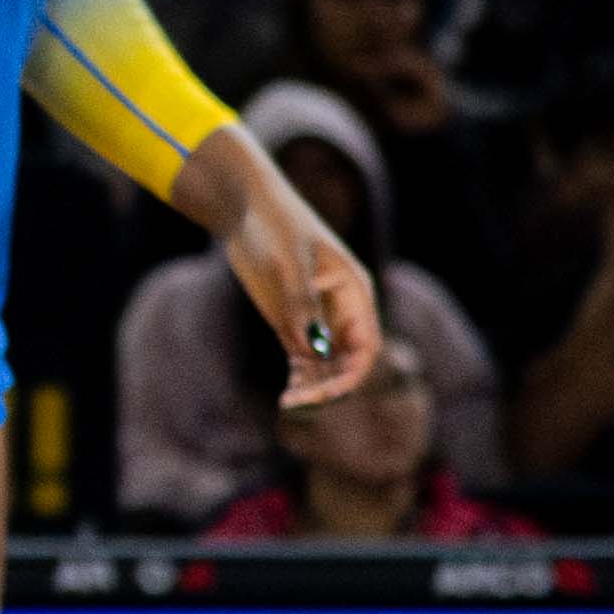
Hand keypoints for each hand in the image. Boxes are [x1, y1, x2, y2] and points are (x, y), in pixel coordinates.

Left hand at [228, 193, 388, 424]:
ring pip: (326, 368)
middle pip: (348, 364)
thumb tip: (316, 351)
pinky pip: (305, 362)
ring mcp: (318, 319)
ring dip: (313, 389)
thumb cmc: (275, 226)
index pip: (366, 347)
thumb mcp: (288, 262)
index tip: (326, 392)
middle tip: (296, 401)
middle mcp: (342, 311)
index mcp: (355, 293)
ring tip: (287, 404)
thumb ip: (302, 305)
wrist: (246, 209)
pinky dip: (299, 381)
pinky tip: (286, 397)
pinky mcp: (293, 324)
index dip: (352, 375)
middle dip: (329, 388)